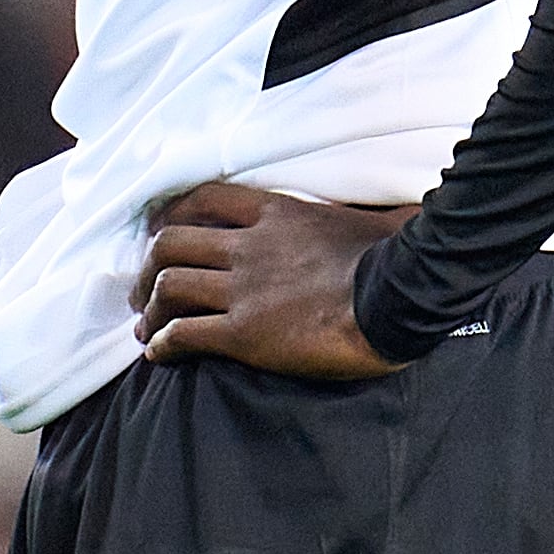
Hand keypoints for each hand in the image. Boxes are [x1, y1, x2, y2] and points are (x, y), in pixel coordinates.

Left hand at [135, 184, 417, 378]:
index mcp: (276, 213)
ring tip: (146, 328)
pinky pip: (186, 333)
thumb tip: (411, 209)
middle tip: (142, 290)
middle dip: (147, 267)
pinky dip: (164, 343)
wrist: (400, 298)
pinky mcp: (245, 333)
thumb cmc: (396, 258)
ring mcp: (244, 289)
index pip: (205, 198)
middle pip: (172, 243)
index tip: (159, 229)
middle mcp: (249, 246)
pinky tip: (159, 354)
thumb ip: (367, 213)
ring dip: (150, 309)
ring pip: (170, 286)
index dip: (172, 213)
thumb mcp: (371, 219)